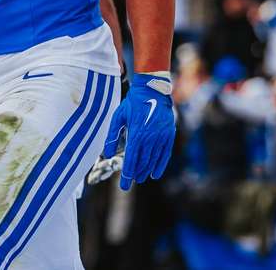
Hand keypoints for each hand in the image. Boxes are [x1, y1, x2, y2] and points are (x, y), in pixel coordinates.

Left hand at [101, 73, 174, 190]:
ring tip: (140, 177)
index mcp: (136, 134)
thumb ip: (112, 136)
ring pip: (153, 160)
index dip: (127, 175)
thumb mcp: (118, 117)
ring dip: (146, 171)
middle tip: (130, 181)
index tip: (124, 185)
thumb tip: (107, 154)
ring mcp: (161, 137)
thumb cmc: (132, 103)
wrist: (152, 90)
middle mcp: (150, 138)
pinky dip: (160, 166)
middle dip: (135, 174)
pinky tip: (155, 173)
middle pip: (142, 162)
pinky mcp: (169, 135)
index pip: (131, 160)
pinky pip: (165, 155)